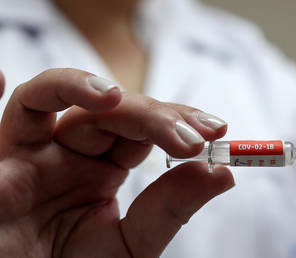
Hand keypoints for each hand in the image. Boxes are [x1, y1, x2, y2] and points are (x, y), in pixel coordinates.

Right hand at [0, 68, 233, 257]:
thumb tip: (222, 173)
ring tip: (116, 98)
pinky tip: (10, 76)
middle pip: (114, 113)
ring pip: (61, 99)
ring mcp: (33, 152)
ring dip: (89, 90)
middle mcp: (71, 154)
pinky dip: (20, 90)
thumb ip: (169, 209)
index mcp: (103, 172)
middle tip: (196, 134)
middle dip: (155, 116)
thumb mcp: (130, 245)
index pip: (146, 132)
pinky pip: (14, 112)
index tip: (217, 131)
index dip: (180, 124)